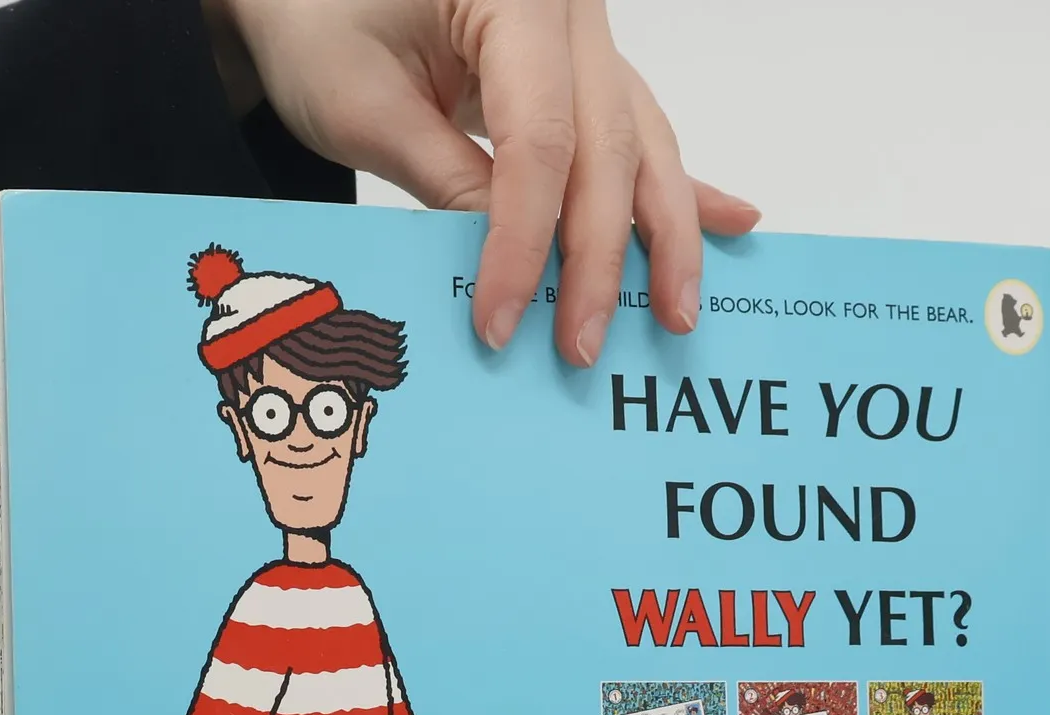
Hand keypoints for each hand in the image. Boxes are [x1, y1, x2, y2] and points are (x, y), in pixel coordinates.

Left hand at [214, 0, 759, 364]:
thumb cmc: (316, 14)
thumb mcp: (362, 103)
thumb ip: (445, 180)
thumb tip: (513, 268)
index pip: (539, 139)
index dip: (525, 241)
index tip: (503, 319)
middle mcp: (568, 7)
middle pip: (608, 148)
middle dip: (602, 258)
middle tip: (584, 346)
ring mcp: (584, 34)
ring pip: (641, 142)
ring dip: (664, 235)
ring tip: (676, 313)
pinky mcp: (580, 65)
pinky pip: (637, 129)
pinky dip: (679, 185)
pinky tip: (733, 222)